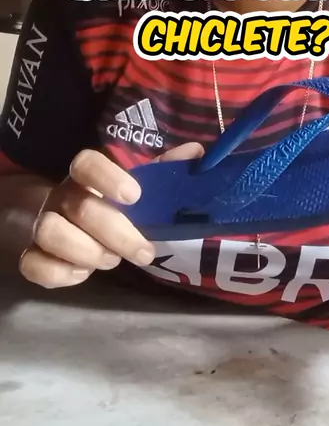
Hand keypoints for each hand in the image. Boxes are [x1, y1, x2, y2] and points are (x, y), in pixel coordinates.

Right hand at [19, 142, 203, 288]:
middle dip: (118, 234)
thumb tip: (196, 152)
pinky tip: (84, 273)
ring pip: (50, 233)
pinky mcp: (34, 254)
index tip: (135, 196)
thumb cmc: (116, 202)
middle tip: (145, 251)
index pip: (86, 162)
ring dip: (88, 252)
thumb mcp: (143, 184)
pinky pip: (33, 264)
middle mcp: (62, 196)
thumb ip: (167, 169)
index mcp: (88, 175)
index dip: (107, 177)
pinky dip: (60, 273)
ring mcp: (44, 224)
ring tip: (111, 260)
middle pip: (80, 208)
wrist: (75, 220)